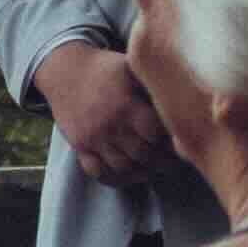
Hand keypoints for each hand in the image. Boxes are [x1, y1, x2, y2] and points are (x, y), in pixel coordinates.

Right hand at [34, 37, 176, 188]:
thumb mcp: (132, 68)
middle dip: (163, 161)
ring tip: (155, 168)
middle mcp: (109, 125)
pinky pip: (97, 172)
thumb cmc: (106, 68)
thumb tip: (183, 98)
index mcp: (126, 105)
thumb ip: (154, 85)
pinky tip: (129, 174)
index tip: (182, 141)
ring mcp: (92, 138)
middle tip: (174, 160)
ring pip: (122, 167)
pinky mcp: (79, 146)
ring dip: (142, 172)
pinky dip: (115, 178)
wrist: (64, 70)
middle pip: (143, 155)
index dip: (172, 141)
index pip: (157, 135)